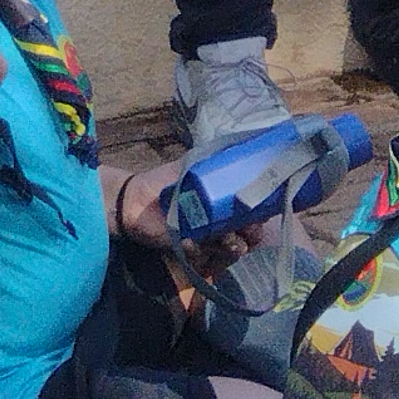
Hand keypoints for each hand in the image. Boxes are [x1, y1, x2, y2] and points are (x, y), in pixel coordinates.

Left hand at [110, 166, 266, 256]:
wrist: (134, 198)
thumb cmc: (165, 181)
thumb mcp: (195, 164)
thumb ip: (219, 157)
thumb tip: (247, 141)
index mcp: (228, 205)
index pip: (257, 214)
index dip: (264, 214)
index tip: (265, 211)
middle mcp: (223, 225)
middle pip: (251, 236)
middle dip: (253, 234)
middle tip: (247, 229)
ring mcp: (208, 240)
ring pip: (233, 250)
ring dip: (232, 245)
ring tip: (224, 238)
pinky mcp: (190, 250)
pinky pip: (202, 257)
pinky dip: (197, 249)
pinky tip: (189, 241)